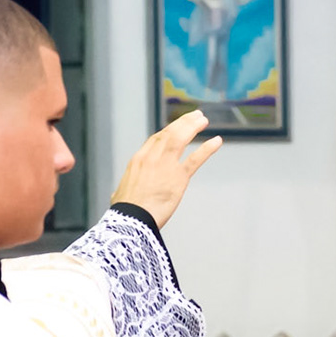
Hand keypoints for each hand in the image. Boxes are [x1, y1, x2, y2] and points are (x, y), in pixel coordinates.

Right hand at [109, 110, 223, 227]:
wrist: (131, 219)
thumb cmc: (125, 212)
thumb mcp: (120, 194)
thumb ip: (123, 191)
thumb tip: (118, 196)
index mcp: (138, 160)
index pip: (156, 140)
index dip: (169, 131)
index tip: (178, 127)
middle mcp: (152, 158)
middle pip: (169, 133)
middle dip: (183, 123)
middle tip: (195, 116)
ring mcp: (166, 165)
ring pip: (180, 138)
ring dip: (193, 127)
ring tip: (203, 120)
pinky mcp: (178, 177)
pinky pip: (195, 159)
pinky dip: (207, 149)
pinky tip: (217, 141)